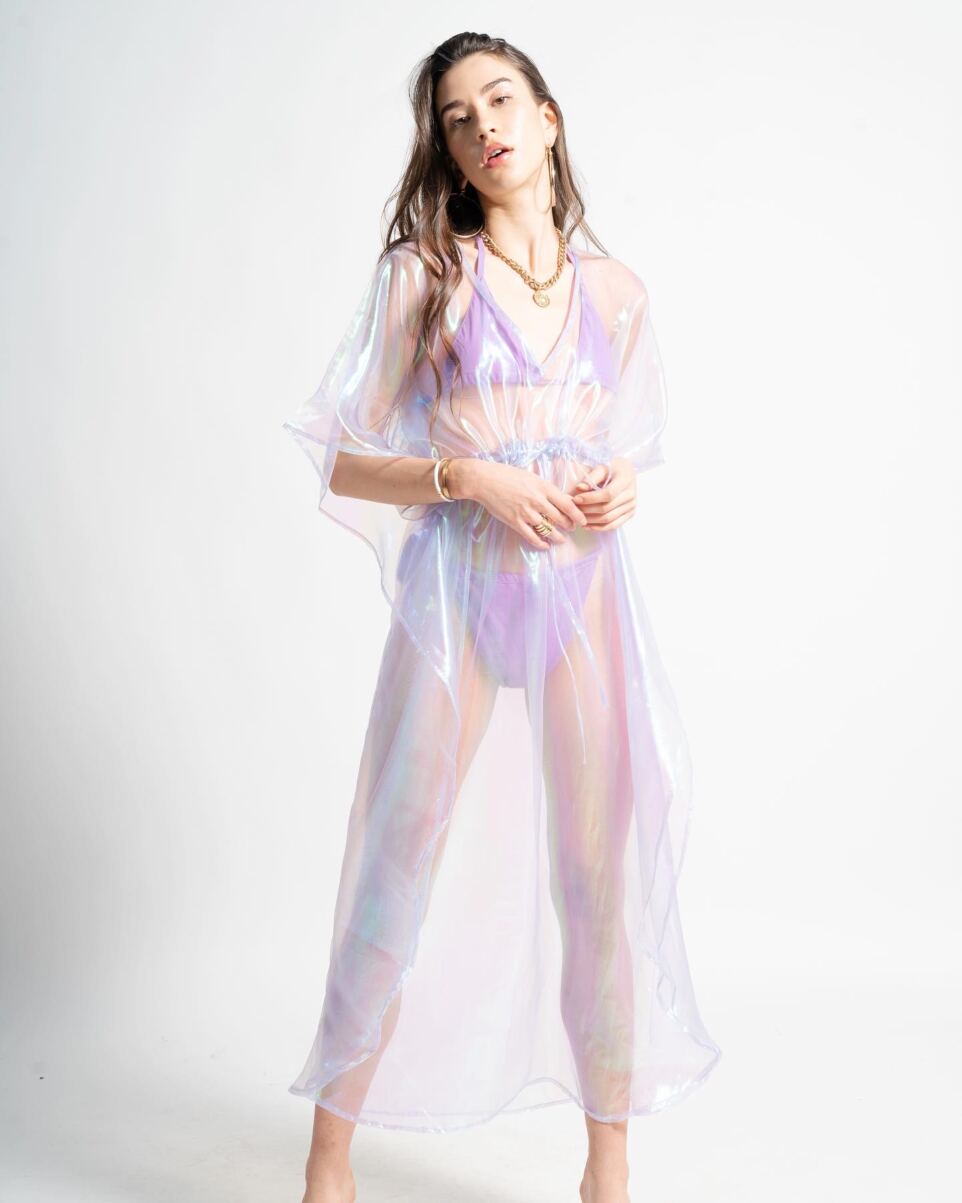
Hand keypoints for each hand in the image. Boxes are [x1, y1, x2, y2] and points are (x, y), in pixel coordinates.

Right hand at [452, 458, 589, 550]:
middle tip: (572, 529)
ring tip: (561, 540)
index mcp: (543, 488)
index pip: (568, 505)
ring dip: (557, 537)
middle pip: (560, 519)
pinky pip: (532, 537)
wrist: (485, 480)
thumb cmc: (508, 475)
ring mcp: (526, 513)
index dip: (578, 515)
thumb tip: (563, 499)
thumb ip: (547, 489)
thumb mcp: (532, 477)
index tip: (583, 521)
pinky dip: (541, 543)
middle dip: (569, 527)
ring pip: (548, 530)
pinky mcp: (515, 522)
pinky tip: (545, 545)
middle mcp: (537, 501)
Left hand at [569, 457, 636, 530]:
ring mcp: (631, 506)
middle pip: (606, 508)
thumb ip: (592, 477)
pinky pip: (613, 525)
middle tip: (573, 509)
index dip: (590, 498)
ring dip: (591, 520)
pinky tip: (587, 525)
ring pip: (608, 519)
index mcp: (625, 480)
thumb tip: (579, 488)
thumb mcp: (602, 467)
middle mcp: (631, 495)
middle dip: (587, 510)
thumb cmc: (613, 468)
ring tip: (578, 517)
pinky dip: (599, 527)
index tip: (576, 499)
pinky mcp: (630, 514)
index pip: (607, 494)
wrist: (627, 472)